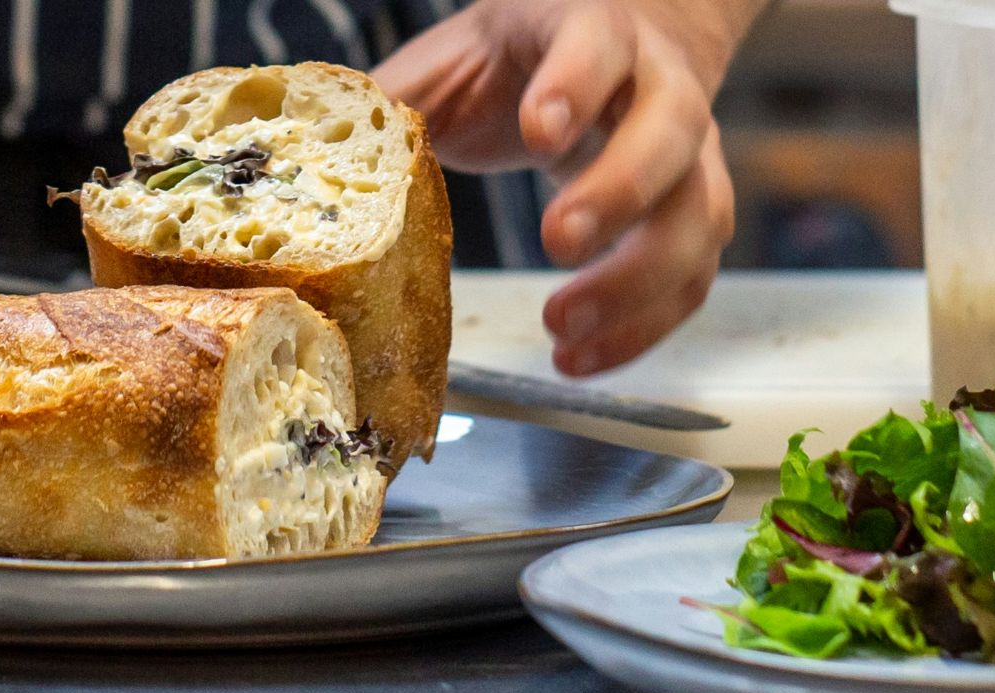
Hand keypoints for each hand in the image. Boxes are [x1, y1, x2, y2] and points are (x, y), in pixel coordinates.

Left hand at [376, 0, 765, 375]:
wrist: (616, 49)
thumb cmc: (520, 62)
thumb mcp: (453, 63)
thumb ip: (392, 107)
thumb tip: (296, 162)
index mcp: (593, 32)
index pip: (598, 48)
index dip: (574, 87)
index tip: (536, 132)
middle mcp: (659, 88)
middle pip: (671, 133)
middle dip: (618, 192)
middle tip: (559, 241)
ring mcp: (691, 155)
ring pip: (698, 215)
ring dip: (637, 282)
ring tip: (563, 329)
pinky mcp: (695, 215)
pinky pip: (690, 277)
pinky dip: (642, 326)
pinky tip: (581, 357)